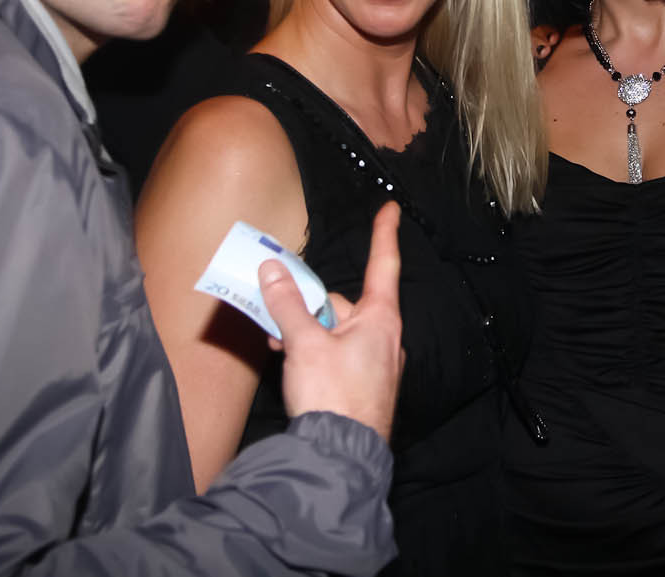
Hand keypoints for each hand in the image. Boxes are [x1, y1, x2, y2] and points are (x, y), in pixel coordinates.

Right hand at [262, 202, 404, 440]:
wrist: (342, 456)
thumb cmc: (333, 396)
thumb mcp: (304, 344)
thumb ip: (287, 305)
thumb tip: (273, 270)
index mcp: (379, 319)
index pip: (383, 265)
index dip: (384, 234)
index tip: (391, 209)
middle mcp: (383, 337)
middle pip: (343, 304)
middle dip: (309, 305)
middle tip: (275, 307)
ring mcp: (375, 363)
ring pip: (335, 332)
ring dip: (305, 333)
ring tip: (278, 345)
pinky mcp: (363, 385)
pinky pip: (336, 356)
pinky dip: (313, 354)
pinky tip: (291, 365)